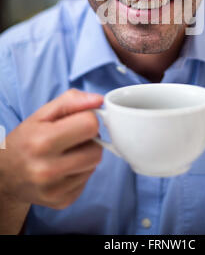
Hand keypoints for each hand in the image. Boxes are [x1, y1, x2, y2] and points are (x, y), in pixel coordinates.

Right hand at [0, 89, 102, 209]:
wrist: (5, 175)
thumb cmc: (26, 139)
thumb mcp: (42, 114)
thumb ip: (71, 100)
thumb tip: (99, 101)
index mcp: (43, 141)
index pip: (90, 125)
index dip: (88, 118)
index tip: (78, 120)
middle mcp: (48, 169)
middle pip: (97, 150)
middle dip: (90, 140)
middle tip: (73, 138)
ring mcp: (55, 189)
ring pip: (94, 165)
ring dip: (86, 156)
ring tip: (67, 153)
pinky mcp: (62, 201)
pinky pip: (87, 180)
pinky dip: (80, 171)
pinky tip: (64, 168)